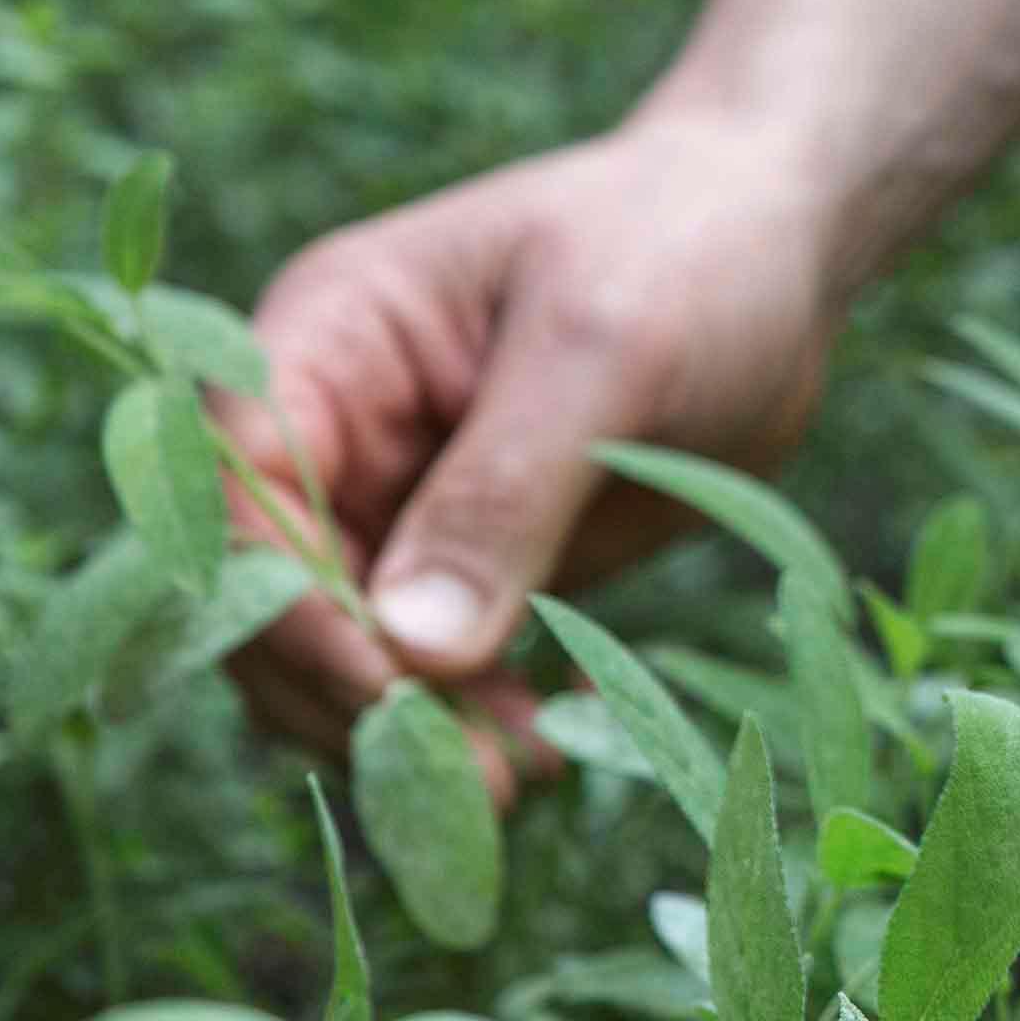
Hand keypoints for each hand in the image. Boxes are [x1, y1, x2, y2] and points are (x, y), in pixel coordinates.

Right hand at [218, 113, 837, 801]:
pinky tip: (558, 735)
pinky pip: (437, 665)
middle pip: (275, 595)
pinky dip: (479, 715)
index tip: (387, 690)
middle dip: (355, 694)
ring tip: (527, 777)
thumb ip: (506, 488)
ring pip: (349, 652)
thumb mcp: (604, 350)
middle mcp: (340, 429)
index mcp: (330, 338)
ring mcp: (403, 500)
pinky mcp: (477, 557)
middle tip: (472, 780)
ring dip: (417, 729)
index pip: (242, 489)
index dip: (285, 601)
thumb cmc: (684, 249)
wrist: (778, 240)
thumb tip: (412, 650)